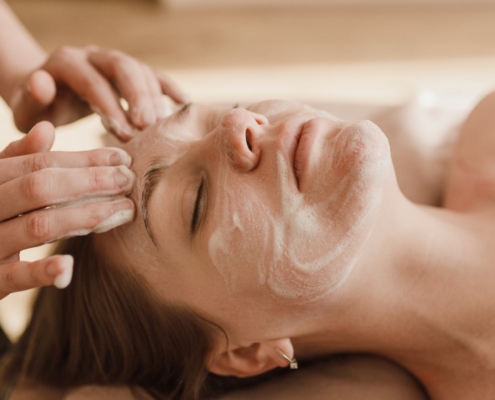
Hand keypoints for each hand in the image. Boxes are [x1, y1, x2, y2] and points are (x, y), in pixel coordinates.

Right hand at [0, 121, 135, 298]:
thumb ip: (18, 159)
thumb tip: (46, 128)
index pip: (39, 163)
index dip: (84, 159)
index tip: (122, 158)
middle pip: (40, 188)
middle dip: (90, 182)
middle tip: (128, 180)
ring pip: (37, 226)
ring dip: (85, 217)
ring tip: (124, 210)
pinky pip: (14, 276)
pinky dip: (42, 271)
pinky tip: (69, 265)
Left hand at [9, 46, 188, 140]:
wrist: (51, 95)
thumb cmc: (40, 108)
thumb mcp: (27, 108)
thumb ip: (31, 98)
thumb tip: (44, 84)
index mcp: (67, 62)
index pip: (92, 80)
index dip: (109, 105)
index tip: (123, 133)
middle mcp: (94, 56)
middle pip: (122, 67)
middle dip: (138, 96)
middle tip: (149, 125)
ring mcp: (115, 62)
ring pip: (141, 70)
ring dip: (155, 97)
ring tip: (163, 126)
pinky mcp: (131, 73)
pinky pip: (155, 75)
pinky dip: (170, 89)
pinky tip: (185, 104)